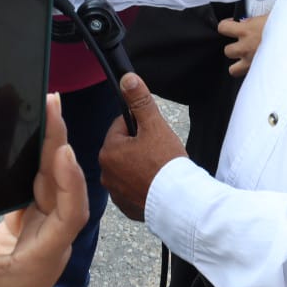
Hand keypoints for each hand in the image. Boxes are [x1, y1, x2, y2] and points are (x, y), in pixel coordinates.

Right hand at [0, 94, 87, 286]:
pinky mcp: (32, 227)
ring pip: (56, 185)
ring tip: (42, 110)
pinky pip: (41, 190)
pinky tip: (26, 141)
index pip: (69, 213)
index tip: (61, 152)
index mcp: (43, 254)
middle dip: (60, 145)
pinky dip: (37, 166)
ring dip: (51, 150)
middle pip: (65, 187)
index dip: (68, 182)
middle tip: (51, 104)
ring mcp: (44, 232)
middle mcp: (51, 239)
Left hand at [100, 73, 185, 221]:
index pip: (121, 127)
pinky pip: (132, 189)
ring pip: (128, 169)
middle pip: (124, 148)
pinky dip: (142, 186)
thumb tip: (126, 78)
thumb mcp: (154, 125)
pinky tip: (157, 186)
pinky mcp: (127, 208)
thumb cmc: (167, 164)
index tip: (154, 135)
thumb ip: (139, 100)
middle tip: (159, 153)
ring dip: (140, 166)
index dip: (140, 126)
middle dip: (139, 147)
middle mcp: (105, 174)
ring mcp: (115, 193)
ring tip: (160, 170)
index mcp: (108, 151)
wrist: (181, 203)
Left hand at [217, 14, 266, 77]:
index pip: (223, 28)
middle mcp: (246, 47)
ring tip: (247, 59)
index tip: (232, 25)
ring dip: (238, 64)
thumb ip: (255, 21)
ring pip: (233, 70)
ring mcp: (252, 62)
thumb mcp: (271, 17)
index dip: (226, 26)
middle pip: (227, 51)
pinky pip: (249, 77)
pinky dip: (252, 73)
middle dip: (233, 48)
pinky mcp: (260, 73)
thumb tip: (248, 21)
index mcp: (247, 30)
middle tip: (242, 44)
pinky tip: (260, 67)